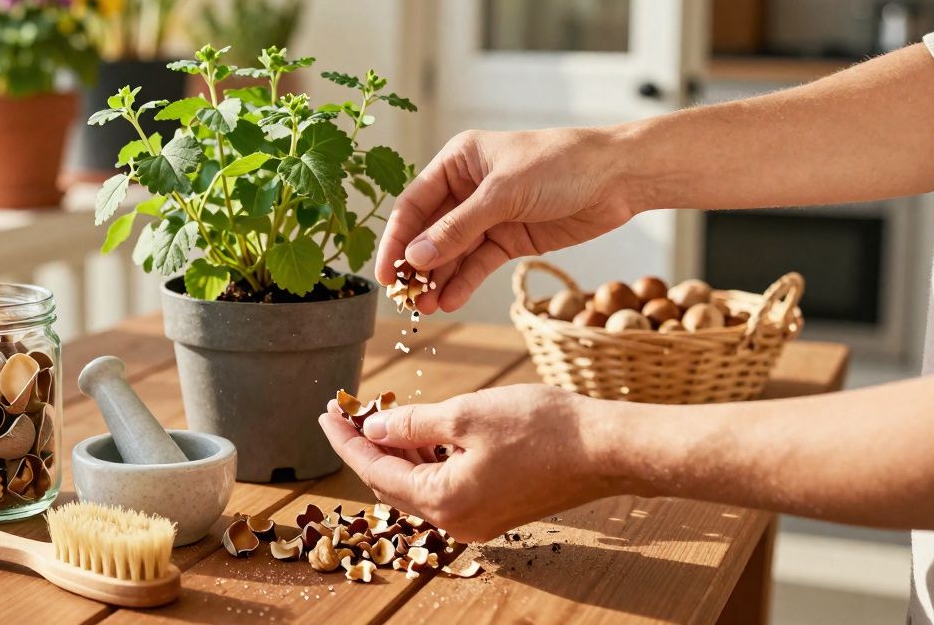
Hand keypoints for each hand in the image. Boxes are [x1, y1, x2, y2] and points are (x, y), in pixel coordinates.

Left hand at [318, 384, 622, 541]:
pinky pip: (447, 488)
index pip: (375, 471)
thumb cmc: (542, 428)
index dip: (347, 439)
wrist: (606, 449)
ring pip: (420, 486)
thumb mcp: (465, 415)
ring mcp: (478, 521)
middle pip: (393, 484)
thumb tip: (373, 429)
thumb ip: (412, 425)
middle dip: (368, 447)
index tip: (327, 412)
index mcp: (443, 501)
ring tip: (384, 416)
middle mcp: (456, 522)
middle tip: (349, 411)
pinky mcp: (497, 511)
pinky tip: (426, 434)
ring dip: (400, 453)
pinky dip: (429, 461)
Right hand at [375, 128, 634, 312]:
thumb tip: (416, 257)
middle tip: (405, 298)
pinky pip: (477, 264)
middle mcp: (467, 188)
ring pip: (452, 253)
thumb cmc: (561, 165)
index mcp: (458, 161)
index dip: (397, 239)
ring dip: (438, 279)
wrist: (618, 178)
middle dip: (417, 265)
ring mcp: (488, 216)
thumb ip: (458, 228)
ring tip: (426, 307)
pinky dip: (464, 282)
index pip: (414, 204)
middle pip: (429, 232)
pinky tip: (451, 300)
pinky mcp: (509, 238)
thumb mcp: (503, 194)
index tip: (386, 273)